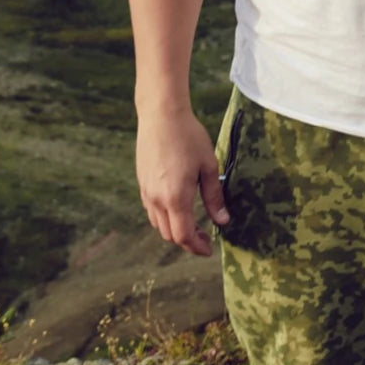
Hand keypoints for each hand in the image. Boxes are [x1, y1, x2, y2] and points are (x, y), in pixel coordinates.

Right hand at [135, 108, 229, 256]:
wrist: (161, 115)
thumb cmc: (188, 136)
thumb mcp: (208, 165)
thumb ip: (214, 196)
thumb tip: (223, 221)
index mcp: (175, 198)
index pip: (184, 236)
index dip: (197, 247)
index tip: (209, 249)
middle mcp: (156, 199)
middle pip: (169, 235)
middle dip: (187, 241)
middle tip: (205, 237)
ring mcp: (146, 192)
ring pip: (158, 224)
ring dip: (175, 230)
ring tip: (193, 223)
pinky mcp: (141, 183)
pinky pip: (151, 210)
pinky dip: (164, 217)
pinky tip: (177, 206)